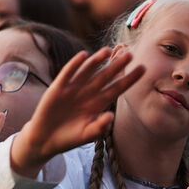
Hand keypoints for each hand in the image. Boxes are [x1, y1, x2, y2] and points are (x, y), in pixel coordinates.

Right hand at [10, 48, 143, 178]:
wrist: (46, 139)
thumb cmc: (69, 138)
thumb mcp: (87, 135)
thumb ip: (100, 127)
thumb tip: (111, 116)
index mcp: (98, 104)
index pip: (117, 88)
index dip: (129, 79)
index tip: (143, 68)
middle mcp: (88, 93)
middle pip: (105, 76)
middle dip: (117, 65)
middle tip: (130, 54)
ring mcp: (73, 89)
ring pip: (88, 71)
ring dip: (97, 60)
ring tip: (108, 50)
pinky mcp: (58, 87)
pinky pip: (68, 73)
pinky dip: (75, 64)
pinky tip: (84, 55)